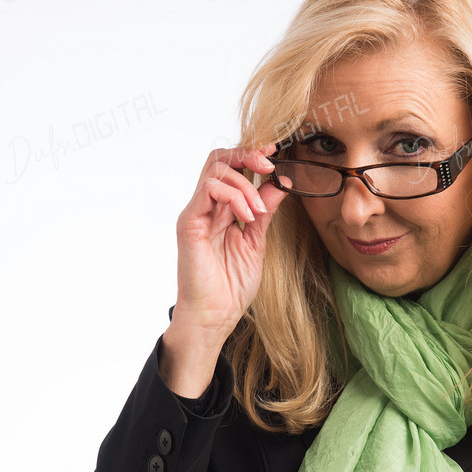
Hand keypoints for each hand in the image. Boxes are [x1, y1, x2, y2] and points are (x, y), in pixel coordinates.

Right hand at [160, 145, 289, 396]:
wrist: (214, 316)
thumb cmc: (232, 286)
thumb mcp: (257, 242)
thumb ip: (265, 212)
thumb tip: (281, 183)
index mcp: (222, 211)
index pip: (231, 168)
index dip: (252, 156)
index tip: (275, 154)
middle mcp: (207, 208)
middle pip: (220, 159)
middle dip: (248, 155)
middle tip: (270, 166)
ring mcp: (197, 213)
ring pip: (216, 170)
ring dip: (245, 183)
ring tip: (259, 210)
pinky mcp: (190, 222)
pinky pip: (209, 190)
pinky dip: (233, 195)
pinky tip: (248, 215)